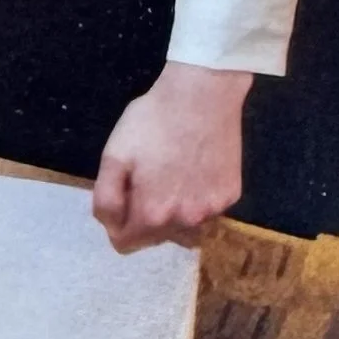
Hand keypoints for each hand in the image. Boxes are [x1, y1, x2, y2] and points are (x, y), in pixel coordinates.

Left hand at [92, 61, 250, 251]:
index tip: (121, 197)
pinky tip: (193, 171)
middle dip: (144, 217)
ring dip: (173, 213)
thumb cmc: (152, 121)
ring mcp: (213, 210)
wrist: (203, 95)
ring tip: (171, 176)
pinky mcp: (231, 195)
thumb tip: (111, 228)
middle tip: (145, 179)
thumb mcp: (114, 156)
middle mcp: (186, 221)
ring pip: (183, 228)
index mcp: (153, 214)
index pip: (126, 244)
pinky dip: (197, 198)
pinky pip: (207, 210)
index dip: (116, 223)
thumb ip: (106, 199)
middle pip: (155, 238)